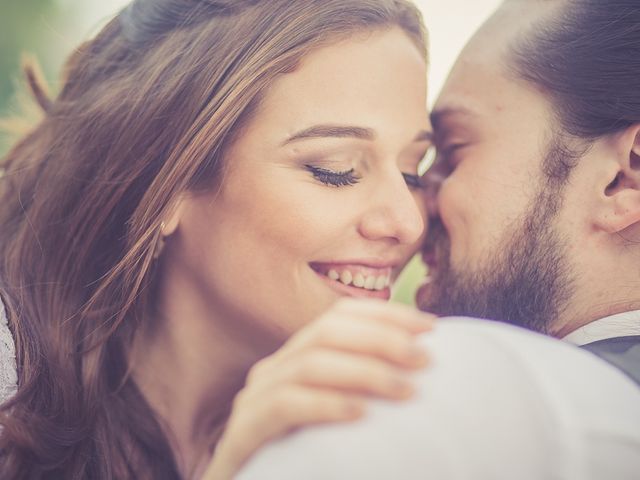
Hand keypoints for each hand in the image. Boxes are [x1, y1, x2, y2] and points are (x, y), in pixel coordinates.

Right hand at [202, 298, 433, 478]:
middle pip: (326, 332)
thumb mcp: (340, 414)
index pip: (340, 316)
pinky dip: (325, 404)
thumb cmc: (308, 459)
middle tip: (424, 360)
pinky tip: (360, 414)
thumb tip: (421, 364)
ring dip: (363, 371)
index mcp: (296, 358)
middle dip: (381, 338)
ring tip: (405, 390)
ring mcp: (254, 398)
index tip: (430, 327)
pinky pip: (285, 405)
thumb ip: (364, 387)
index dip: (386, 315)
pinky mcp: (243, 431)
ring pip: (309, 364)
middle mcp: (274, 369)